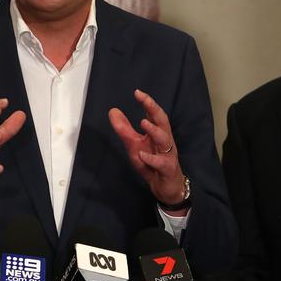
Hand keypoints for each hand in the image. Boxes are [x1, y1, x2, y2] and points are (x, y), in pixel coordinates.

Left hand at [109, 89, 187, 212]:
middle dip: (154, 110)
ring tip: (143, 123)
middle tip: (145, 100)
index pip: (155, 114)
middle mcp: (165, 141)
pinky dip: (151, 159)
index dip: (148, 103)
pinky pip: (161, 163)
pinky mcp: (167, 169)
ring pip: (165, 140)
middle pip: (163, 122)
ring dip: (155, 131)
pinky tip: (142, 155)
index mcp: (158, 133)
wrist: (166, 188)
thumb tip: (113, 111)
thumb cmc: (152, 164)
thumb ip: (124, 129)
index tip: (138, 93)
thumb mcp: (135, 145)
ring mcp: (168, 155)